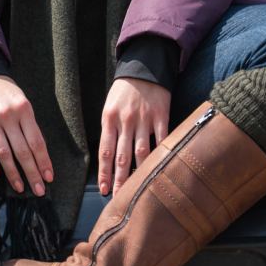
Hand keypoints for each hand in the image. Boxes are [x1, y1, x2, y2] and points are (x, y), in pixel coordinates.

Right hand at [0, 76, 53, 195]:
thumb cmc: (4, 90)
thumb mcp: (21, 100)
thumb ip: (28, 122)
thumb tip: (38, 151)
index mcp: (24, 109)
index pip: (37, 141)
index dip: (44, 161)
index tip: (49, 177)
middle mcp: (8, 115)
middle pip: (22, 150)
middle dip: (32, 172)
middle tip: (39, 190)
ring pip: (4, 152)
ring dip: (13, 173)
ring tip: (20, 188)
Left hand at [98, 78, 170, 196]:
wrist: (144, 67)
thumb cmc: (125, 90)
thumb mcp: (110, 106)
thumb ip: (110, 129)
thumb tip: (109, 157)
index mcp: (109, 118)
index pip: (105, 151)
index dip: (104, 172)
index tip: (104, 189)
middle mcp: (125, 121)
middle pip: (122, 156)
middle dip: (120, 180)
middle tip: (119, 198)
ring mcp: (144, 119)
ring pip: (141, 152)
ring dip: (139, 174)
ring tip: (138, 191)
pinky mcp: (161, 116)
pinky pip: (161, 139)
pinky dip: (161, 155)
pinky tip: (160, 169)